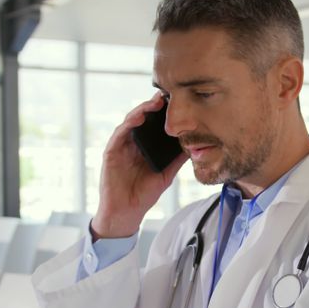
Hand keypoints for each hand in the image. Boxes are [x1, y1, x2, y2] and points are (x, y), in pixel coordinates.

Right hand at [92, 93, 187, 238]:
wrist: (126, 213)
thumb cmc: (144, 194)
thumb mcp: (167, 173)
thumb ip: (178, 159)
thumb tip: (196, 144)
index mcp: (146, 145)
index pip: (155, 123)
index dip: (165, 112)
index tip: (179, 100)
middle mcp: (133, 142)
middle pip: (143, 117)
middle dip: (155, 105)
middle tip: (169, 94)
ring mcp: (121, 145)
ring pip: (131, 121)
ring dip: (142, 110)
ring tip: (155, 101)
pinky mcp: (111, 152)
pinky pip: (119, 133)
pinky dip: (129, 124)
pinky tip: (139, 118)